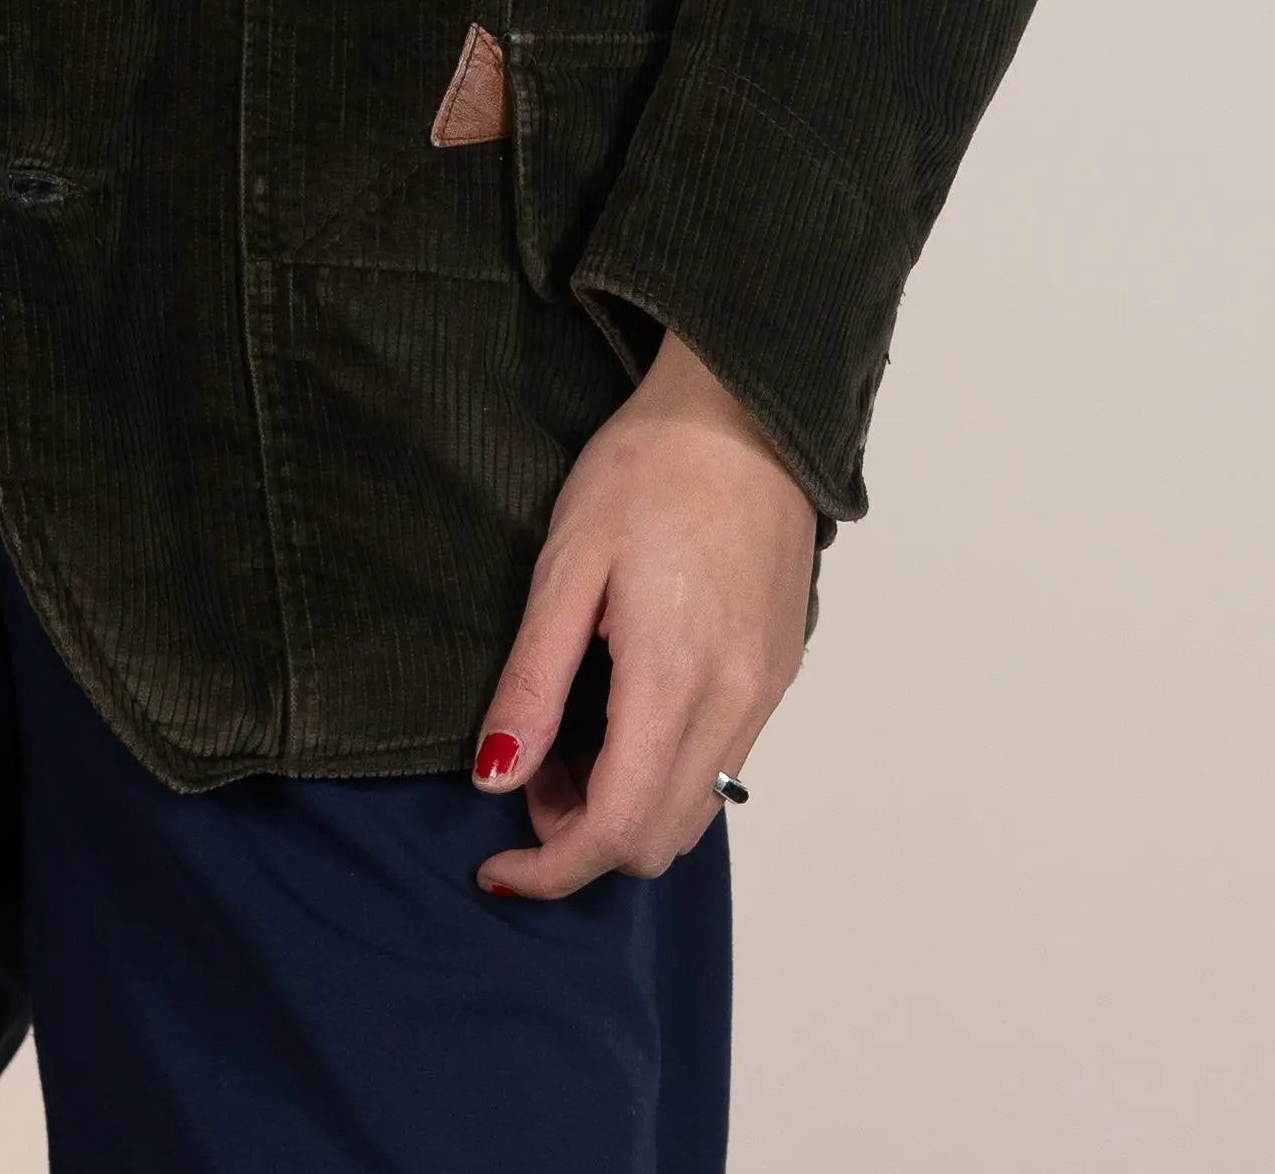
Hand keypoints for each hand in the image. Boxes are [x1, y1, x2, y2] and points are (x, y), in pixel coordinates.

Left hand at [469, 332, 814, 898]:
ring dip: (626, 805)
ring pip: (697, 809)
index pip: (616, 827)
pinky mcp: (780, 671)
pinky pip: (724, 763)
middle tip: (528, 770)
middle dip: (582, 836)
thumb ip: (533, 679)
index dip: (551, 867)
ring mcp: (766, 691)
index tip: (496, 864)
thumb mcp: (566, 563)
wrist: (745, 408)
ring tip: (570, 735)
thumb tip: (495, 779)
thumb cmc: (645, 469)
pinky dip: (667, 769)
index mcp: (674, 677)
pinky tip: (625, 706)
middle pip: (659, 837)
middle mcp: (734, 702)